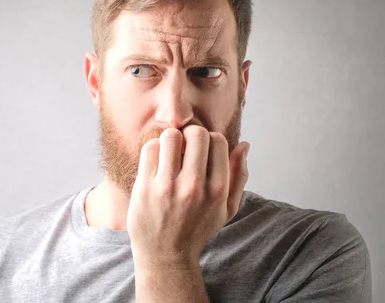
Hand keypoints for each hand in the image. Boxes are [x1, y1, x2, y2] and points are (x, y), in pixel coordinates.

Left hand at [127, 126, 249, 269]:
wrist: (165, 256)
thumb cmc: (196, 229)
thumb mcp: (227, 209)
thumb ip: (239, 176)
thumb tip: (244, 144)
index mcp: (217, 190)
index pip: (217, 140)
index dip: (209, 139)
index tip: (201, 151)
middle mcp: (194, 187)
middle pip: (196, 133)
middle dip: (190, 135)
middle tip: (184, 148)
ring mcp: (167, 187)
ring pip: (171, 136)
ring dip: (171, 140)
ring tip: (170, 153)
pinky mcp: (145, 188)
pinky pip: (150, 148)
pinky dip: (153, 149)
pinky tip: (156, 162)